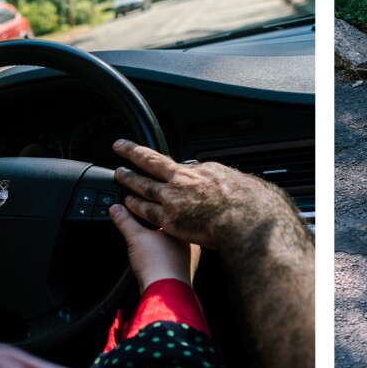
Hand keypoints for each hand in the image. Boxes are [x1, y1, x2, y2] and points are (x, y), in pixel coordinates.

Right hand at [109, 203, 199, 292]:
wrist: (164, 292)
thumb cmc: (158, 264)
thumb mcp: (136, 236)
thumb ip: (125, 221)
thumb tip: (116, 209)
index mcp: (184, 229)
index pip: (168, 214)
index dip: (152, 211)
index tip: (140, 210)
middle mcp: (191, 244)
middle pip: (169, 230)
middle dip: (154, 229)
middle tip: (140, 227)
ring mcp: (188, 259)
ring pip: (169, 246)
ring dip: (156, 246)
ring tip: (143, 247)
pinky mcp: (180, 272)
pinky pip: (167, 259)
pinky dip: (157, 258)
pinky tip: (148, 261)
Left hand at [112, 139, 290, 250]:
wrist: (243, 220)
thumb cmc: (247, 204)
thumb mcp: (237, 183)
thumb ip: (223, 181)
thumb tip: (223, 181)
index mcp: (201, 171)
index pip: (179, 164)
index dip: (167, 162)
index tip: (161, 162)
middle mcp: (183, 180)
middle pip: (152, 161)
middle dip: (134, 152)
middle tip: (120, 147)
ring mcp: (174, 199)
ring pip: (144, 185)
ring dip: (130, 178)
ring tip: (119, 173)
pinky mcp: (169, 218)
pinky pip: (146, 210)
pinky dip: (135, 205)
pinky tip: (127, 202)